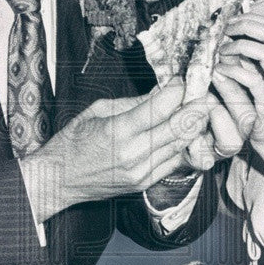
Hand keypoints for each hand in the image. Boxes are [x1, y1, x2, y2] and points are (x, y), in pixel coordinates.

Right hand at [21, 79, 209, 219]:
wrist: (58, 180)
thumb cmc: (73, 142)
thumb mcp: (98, 110)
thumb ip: (134, 102)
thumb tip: (162, 91)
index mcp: (118, 130)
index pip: (161, 107)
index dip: (177, 90)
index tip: (182, 81)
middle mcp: (133, 153)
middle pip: (179, 127)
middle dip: (196, 107)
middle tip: (204, 94)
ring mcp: (141, 172)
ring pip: (181, 145)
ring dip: (194, 126)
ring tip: (201, 110)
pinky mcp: (144, 183)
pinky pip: (174, 162)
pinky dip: (183, 145)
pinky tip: (185, 133)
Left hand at [211, 14, 263, 162]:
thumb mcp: (262, 78)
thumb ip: (250, 60)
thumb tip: (228, 39)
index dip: (250, 19)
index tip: (230, 21)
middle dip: (244, 26)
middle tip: (223, 31)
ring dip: (238, 46)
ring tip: (221, 51)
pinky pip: (251, 79)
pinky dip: (232, 70)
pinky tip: (220, 70)